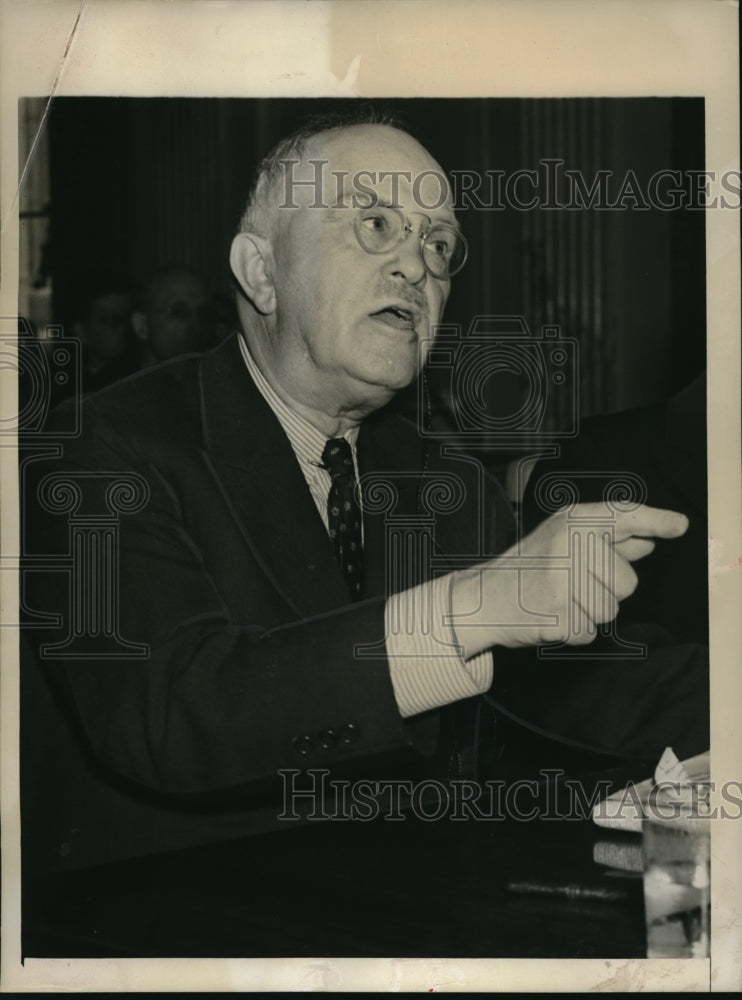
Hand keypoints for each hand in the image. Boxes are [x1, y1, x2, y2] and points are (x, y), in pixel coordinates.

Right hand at [449, 503, 688, 654]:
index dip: (655, 520)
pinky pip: (590, 631)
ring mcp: (561, 579)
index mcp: (571, 522)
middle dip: (608, 590)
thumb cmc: (527, 568)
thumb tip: (649, 538)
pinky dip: (575, 631)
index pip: (623, 515)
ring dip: (591, 613)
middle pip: (627, 581)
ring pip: (611, 610)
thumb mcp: (561, 540)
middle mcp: (568, 544)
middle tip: (573, 583)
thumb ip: (607, 539)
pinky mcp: (556, 613)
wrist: (480, 598)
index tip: (680, 525)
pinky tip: (552, 616)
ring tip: (561, 600)